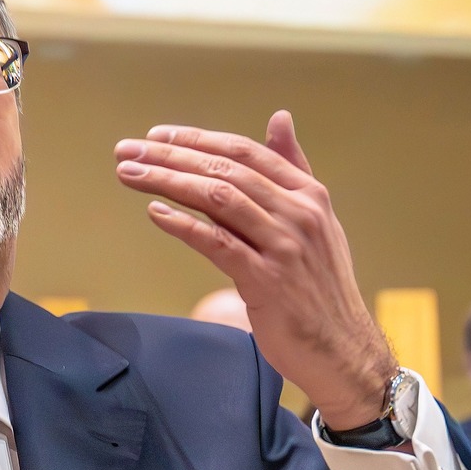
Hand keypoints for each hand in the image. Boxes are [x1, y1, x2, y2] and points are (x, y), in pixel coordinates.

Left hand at [116, 113, 393, 430]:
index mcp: (309, 194)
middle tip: (127, 149)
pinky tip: (155, 212)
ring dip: (167, 181)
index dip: (197, 139)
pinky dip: (184, 224)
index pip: (245, 152)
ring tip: (128, 173)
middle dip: (170, 156)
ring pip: (218, 198)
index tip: (156, 135)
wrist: (343, 351)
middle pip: (225, 170)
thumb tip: (279, 118)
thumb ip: (293, 170)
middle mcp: (299, 213)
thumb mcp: (316, 221)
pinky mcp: (268, 282)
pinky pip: (218, 244)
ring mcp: (285, 247)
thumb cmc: (320, 288)